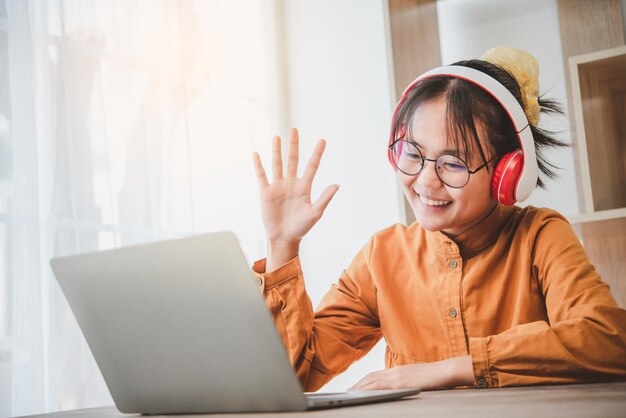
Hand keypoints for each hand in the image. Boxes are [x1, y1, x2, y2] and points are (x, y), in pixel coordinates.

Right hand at [252, 128, 338, 269]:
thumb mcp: (315, 213)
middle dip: (294, 145)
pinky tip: (256, 154)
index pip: (312, 166)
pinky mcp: (266, 192)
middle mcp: (291, 183)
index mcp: (304, 187)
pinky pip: (262, 176)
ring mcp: (278, 186)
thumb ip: (325, 198)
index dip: (317, 153)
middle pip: (293, 159)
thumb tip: (337, 185)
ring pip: (277, 164)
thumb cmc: (301, 227)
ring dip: (277, 150)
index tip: (323, 140)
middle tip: (294, 129)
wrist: (284, 238)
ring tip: (277, 137)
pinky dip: (259, 165)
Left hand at [348, 355, 473, 391]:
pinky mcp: (400, 382)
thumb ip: (408, 382)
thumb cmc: (437, 377)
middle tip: (348, 391)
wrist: (446, 370)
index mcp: (399, 370)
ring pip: (372, 380)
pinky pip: (380, 385)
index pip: (377, 375)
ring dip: (359, 386)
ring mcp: (397, 375)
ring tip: (350, 393)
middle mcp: (395, 371)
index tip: (357, 386)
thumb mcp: (418, 379)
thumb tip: (402, 388)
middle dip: (358, 384)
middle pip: (371, 377)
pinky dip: (368, 388)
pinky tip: (362, 393)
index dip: (365, 380)